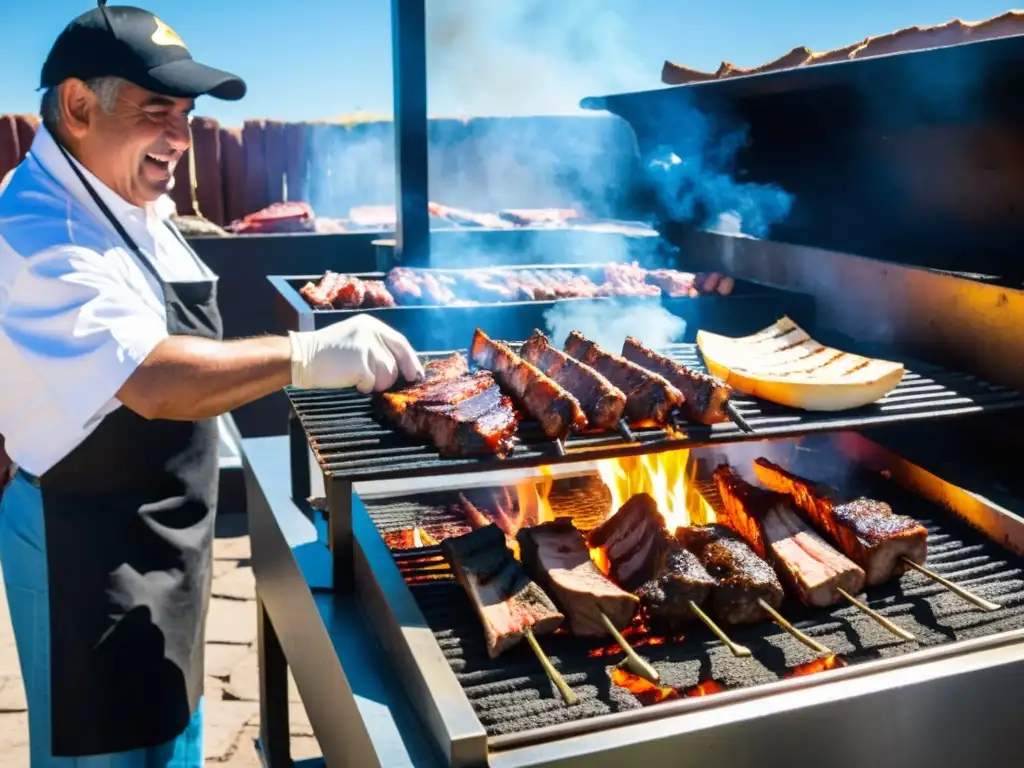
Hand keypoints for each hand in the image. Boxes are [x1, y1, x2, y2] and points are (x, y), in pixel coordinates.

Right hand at [288, 315, 423, 392]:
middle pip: (395, 362)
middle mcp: (372, 332)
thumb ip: (377, 347)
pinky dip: (362, 386)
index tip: (415, 375)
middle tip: (371, 379)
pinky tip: (348, 378)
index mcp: (372, 325)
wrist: (302, 357)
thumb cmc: (327, 353)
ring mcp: (366, 346)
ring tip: (355, 376)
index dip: (411, 361)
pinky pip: (371, 383)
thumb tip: (402, 367)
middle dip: (388, 377)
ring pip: (387, 375)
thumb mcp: (355, 339)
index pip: (401, 343)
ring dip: (374, 382)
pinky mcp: (360, 362)